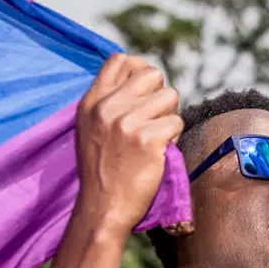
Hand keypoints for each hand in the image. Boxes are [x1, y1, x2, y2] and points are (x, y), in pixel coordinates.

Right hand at [73, 55, 181, 235]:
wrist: (102, 207)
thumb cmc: (102, 169)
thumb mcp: (92, 127)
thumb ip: (110, 101)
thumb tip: (142, 76)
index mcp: (92, 101)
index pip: (120, 60)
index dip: (139, 70)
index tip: (145, 91)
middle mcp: (107, 107)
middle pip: (152, 74)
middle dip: (160, 95)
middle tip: (154, 119)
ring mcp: (127, 122)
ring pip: (170, 96)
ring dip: (168, 118)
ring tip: (154, 138)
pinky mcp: (148, 139)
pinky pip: (176, 123)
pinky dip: (173, 139)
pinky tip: (157, 153)